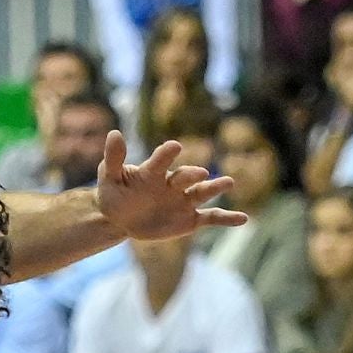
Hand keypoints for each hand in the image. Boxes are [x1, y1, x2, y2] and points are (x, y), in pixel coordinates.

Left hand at [96, 131, 246, 240]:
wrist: (120, 218)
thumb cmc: (114, 194)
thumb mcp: (109, 178)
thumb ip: (113, 159)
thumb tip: (114, 134)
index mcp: (154, 171)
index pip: (162, 160)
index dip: (167, 154)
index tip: (174, 147)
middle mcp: (173, 183)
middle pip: (186, 176)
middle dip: (192, 174)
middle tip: (200, 173)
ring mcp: (183, 200)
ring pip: (203, 192)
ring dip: (216, 187)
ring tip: (229, 182)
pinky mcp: (189, 219)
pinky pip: (211, 217)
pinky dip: (227, 219)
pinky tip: (243, 219)